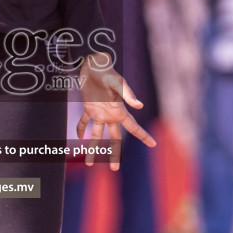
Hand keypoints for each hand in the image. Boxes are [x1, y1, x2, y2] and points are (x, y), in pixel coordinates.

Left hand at [75, 51, 155, 170]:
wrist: (93, 64)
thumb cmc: (107, 72)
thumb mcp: (117, 83)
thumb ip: (128, 94)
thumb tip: (139, 106)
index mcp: (120, 111)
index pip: (134, 127)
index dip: (143, 136)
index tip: (153, 145)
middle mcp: (111, 114)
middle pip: (114, 138)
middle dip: (114, 154)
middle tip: (114, 168)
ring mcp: (99, 112)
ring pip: (97, 134)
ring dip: (93, 147)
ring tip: (88, 163)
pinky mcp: (88, 107)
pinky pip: (84, 122)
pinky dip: (81, 129)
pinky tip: (79, 137)